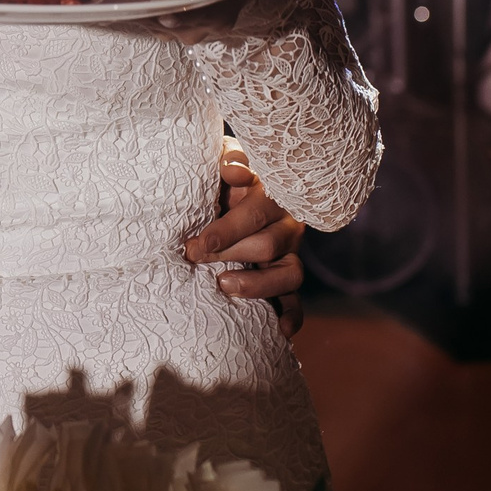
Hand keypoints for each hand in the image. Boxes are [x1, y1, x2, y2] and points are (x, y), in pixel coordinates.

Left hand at [186, 139, 305, 331]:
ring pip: (289, 274)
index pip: (255, 214)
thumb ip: (229, 159)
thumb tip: (233, 171)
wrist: (227, 189)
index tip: (195, 245)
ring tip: (223, 285)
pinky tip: (281, 331)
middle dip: (227, 254)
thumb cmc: (220, 175)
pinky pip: (296, 300)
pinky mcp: (287, 277)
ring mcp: (290, 253)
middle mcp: (285, 224)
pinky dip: (291, 316)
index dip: (225, 231)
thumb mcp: (222, 159)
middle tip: (194, 257)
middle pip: (266, 245)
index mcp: (270, 194)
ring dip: (256, 284)